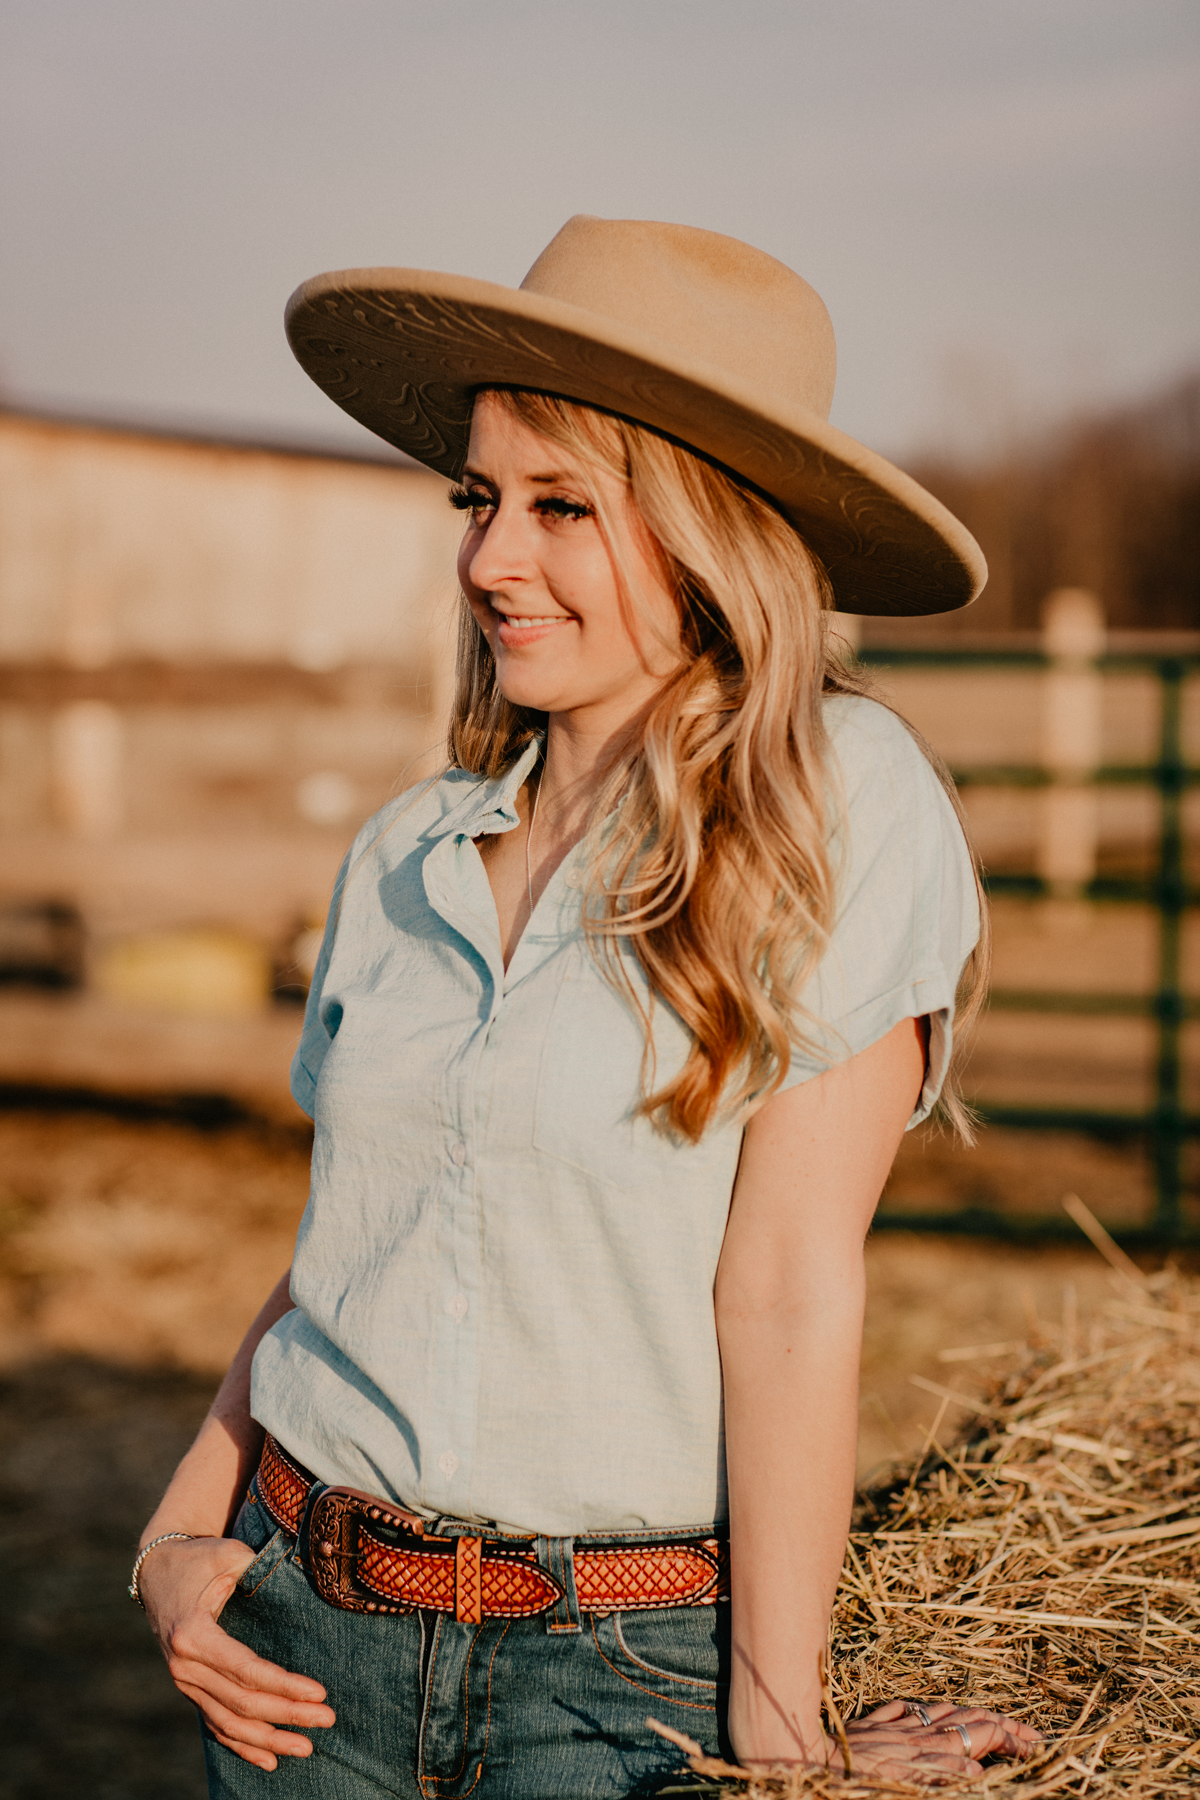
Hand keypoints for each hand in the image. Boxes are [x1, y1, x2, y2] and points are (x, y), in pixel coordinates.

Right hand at [139, 1535, 335, 1771]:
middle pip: (241, 1703)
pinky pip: (216, 1726)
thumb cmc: (200, 1558)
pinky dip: (242, 1746)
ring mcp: (184, 1682)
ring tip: (307, 1747)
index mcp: (193, 1635)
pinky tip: (270, 1760)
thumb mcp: (228, 1555)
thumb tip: (305, 1582)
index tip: (320, 1694)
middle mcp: (185, 1666)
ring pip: (229, 1723)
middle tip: (328, 1720)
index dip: (284, 1685)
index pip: (246, 1670)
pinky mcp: (190, 1689)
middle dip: (288, 1714)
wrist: (156, 1569)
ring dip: (269, 1739)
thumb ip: (259, 1571)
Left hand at [830, 1699, 1041, 1782]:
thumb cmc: (856, 1779)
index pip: (983, 1737)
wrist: (808, 1756)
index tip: (1034, 1748)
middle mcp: (918, 1731)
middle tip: (1031, 1734)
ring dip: (973, 1715)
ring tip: (995, 1720)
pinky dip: (932, 1710)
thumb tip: (975, 1767)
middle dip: (1004, 1726)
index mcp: (930, 1748)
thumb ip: (939, 1772)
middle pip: (970, 1721)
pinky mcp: (874, 1722)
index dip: (1011, 1740)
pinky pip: (910, 1710)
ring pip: (944, 1712)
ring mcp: (897, 1724)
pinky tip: (937, 1710)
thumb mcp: (902, 1782)